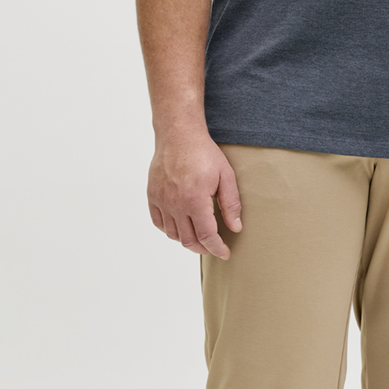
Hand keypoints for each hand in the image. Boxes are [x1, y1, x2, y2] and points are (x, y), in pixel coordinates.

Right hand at [147, 127, 241, 258]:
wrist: (178, 136)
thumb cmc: (203, 153)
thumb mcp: (226, 176)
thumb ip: (231, 204)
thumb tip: (235, 228)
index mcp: (195, 200)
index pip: (206, 235)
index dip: (217, 248)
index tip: (224, 253)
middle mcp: (176, 204)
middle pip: (189, 240)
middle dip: (204, 248)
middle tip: (214, 247)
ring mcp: (162, 201)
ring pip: (173, 234)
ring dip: (187, 241)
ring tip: (199, 237)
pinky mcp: (153, 196)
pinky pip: (159, 223)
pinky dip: (170, 230)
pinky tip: (180, 227)